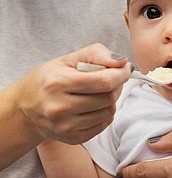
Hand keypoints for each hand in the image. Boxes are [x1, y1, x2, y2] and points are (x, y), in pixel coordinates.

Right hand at [14, 43, 131, 143]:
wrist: (25, 108)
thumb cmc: (48, 79)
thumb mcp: (68, 59)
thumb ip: (96, 54)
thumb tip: (122, 62)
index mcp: (58, 83)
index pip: (104, 81)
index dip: (121, 74)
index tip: (125, 68)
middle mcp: (59, 107)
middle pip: (109, 97)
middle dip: (117, 85)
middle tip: (111, 79)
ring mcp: (65, 126)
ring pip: (109, 112)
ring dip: (111, 100)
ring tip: (99, 92)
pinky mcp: (72, 138)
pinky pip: (103, 124)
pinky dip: (105, 113)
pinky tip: (93, 106)